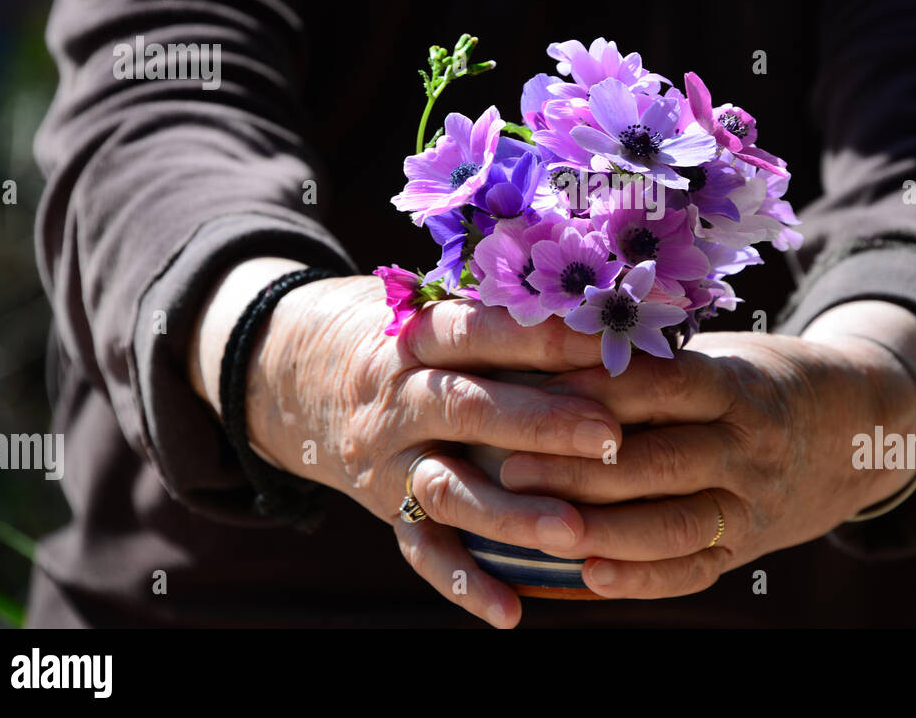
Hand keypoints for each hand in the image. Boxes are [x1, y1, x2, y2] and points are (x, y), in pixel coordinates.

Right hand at [188, 257, 619, 627]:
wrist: (304, 377)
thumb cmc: (413, 336)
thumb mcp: (439, 309)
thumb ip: (506, 310)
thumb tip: (607, 301)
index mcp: (417, 335)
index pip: (480, 330)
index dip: (546, 337)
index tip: (611, 344)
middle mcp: (397, 398)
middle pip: (465, 407)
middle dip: (541, 422)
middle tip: (609, 436)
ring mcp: (387, 460)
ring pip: (446, 489)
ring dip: (510, 513)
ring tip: (574, 531)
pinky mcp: (387, 511)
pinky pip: (422, 552)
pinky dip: (463, 584)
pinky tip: (511, 613)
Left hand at [496, 300, 915, 598]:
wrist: (855, 432)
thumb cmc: (758, 381)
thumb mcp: (722, 354)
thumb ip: (654, 360)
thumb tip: (550, 345)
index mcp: (735, 384)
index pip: (660, 386)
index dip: (594, 390)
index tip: (529, 391)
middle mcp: (748, 445)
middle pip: (658, 461)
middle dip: (580, 470)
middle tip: (511, 469)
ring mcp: (752, 502)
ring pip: (674, 525)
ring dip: (603, 531)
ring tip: (540, 528)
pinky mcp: (748, 547)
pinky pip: (695, 570)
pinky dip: (643, 580)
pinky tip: (591, 578)